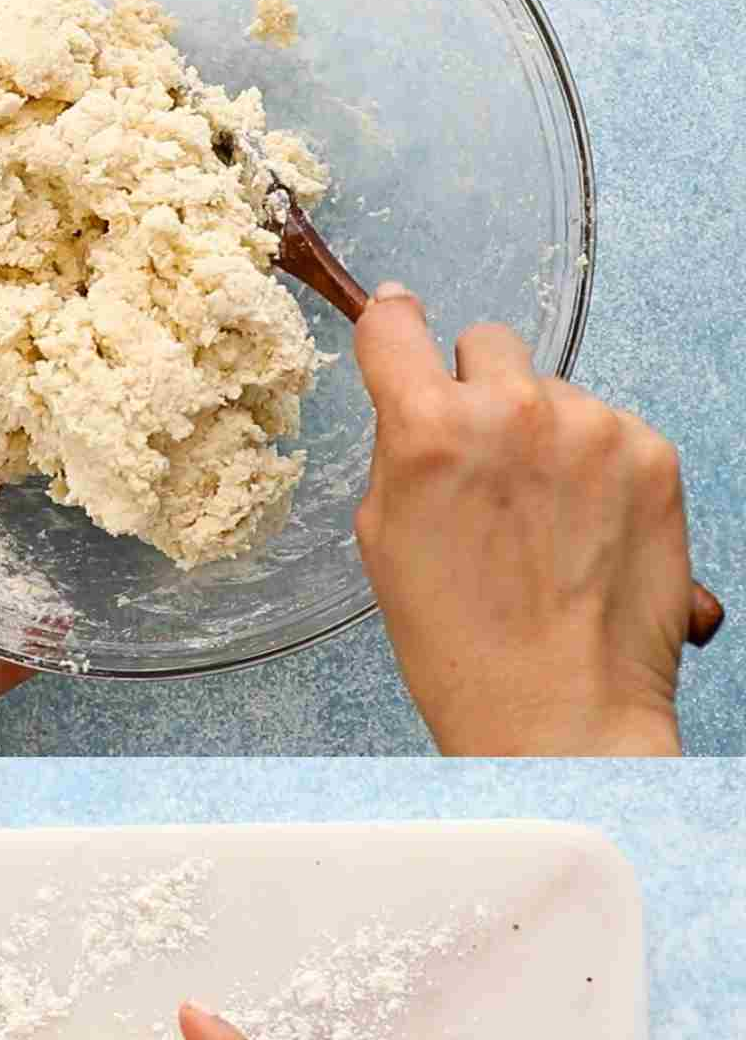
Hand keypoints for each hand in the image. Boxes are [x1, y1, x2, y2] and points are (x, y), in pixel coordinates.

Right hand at [352, 288, 690, 755]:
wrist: (561, 715)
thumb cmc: (466, 651)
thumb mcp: (387, 545)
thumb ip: (400, 455)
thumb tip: (410, 398)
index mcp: (429, 431)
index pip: (397, 326)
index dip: (394, 326)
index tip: (399, 324)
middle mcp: (514, 412)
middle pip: (488, 344)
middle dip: (481, 393)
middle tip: (488, 469)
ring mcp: (592, 428)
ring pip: (555, 393)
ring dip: (547, 436)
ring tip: (546, 523)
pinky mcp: (652, 454)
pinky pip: (612, 430)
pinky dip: (600, 469)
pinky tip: (588, 533)